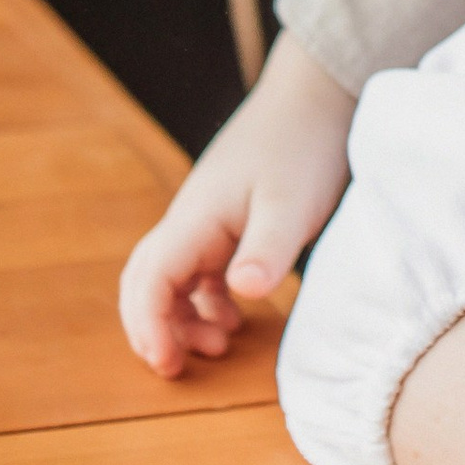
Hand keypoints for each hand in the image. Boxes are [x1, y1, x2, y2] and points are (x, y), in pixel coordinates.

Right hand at [117, 31, 356, 377]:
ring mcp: (209, 219)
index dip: (149, 325)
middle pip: (147, 280)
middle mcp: (192, 219)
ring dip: (182, 317)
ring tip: (218, 347)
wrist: (317, 96)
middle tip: (174, 369)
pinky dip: (208, 300)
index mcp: (197, 217)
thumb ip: (267, 248)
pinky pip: (202, 269)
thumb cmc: (303, 144)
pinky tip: (235, 320)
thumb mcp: (292, 203)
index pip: (150, 278)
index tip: (166, 363)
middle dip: (151, 327)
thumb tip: (240, 292)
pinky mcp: (230, 220)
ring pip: (173, 277)